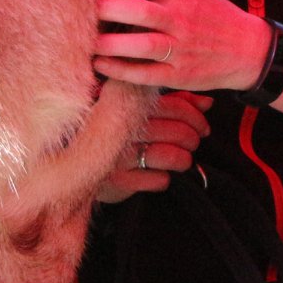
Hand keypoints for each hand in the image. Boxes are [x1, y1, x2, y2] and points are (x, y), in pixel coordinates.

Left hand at [95, 0, 273, 92]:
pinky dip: (122, 72)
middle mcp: (180, 20)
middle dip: (112, 8)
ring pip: (144, 46)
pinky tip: (101, 65)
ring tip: (90, 41)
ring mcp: (180, 50)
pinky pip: (146, 75)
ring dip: (114, 44)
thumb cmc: (217, 14)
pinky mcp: (178, 76)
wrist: (249, 52)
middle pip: (143, 12)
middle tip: (87, 6)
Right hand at [97, 91, 213, 202]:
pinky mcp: (118, 181)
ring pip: (173, 156)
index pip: (177, 107)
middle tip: (192, 143)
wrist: (74, 163)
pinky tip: (155, 174)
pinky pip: (159, 180)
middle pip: (179, 132)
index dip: (196, 118)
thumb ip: (174, 101)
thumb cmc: (117, 132)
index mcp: (129, 104)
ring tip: (181, 160)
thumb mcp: (141, 110)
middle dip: (193, 140)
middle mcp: (123, 127)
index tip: (203, 127)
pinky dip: (163, 179)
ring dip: (183, 160)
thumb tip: (208, 102)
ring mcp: (119, 155)